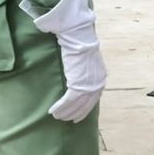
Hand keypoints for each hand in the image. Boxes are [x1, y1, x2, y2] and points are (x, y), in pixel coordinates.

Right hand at [25, 0, 105, 122]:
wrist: (78, 35)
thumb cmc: (79, 43)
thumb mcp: (84, 60)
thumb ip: (83, 70)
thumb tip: (77, 73)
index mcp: (100, 77)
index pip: (93, 98)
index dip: (85, 108)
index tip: (78, 117)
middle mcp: (97, 82)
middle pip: (86, 104)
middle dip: (75, 113)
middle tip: (66, 119)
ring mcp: (88, 84)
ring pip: (76, 105)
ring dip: (66, 112)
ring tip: (56, 116)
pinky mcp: (78, 84)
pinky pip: (68, 101)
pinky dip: (61, 107)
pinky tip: (53, 111)